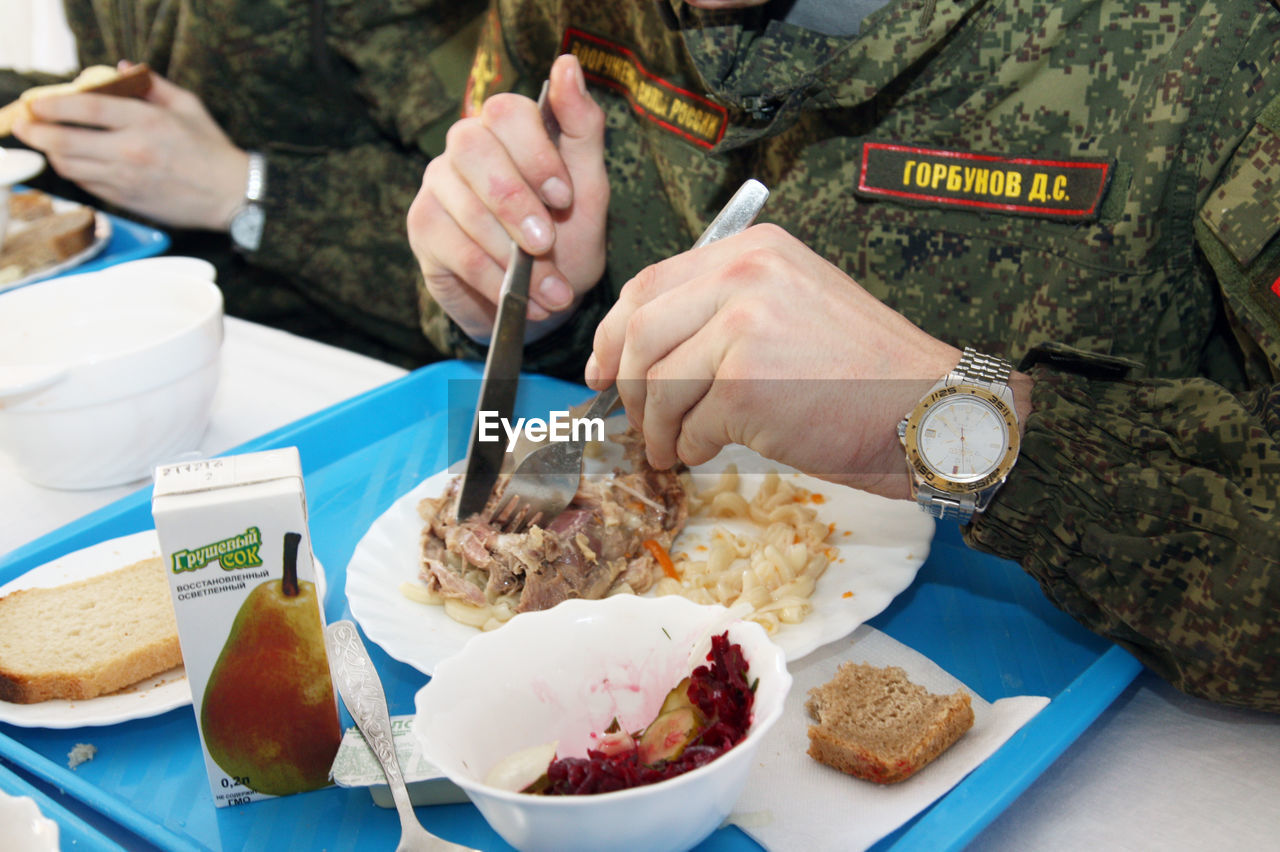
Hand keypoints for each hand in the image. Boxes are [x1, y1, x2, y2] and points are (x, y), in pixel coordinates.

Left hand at [11, 64, 247, 230]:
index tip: (35, 102)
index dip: (51, 104)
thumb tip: (121, 70)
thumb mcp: (189, 107)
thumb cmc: (212, 151)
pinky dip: (74, 171)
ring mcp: (126, 179)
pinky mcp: (126, 200)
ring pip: (69, 165)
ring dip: (51, 152)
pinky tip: (75, 161)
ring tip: (48, 142)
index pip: (85, 107)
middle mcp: (131, 151)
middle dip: (34, 131)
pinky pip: (86, 184)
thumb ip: (153, 86)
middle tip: (23, 124)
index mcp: (146, 122)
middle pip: (63, 140)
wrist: (231, 196)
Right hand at [406, 54, 607, 341]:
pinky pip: (457, 251)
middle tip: (548, 245)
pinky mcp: (423, 227)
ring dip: (514, 258)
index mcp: (507, 126)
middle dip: (516, 204)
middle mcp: (465, 145)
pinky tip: (525, 301)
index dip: (536, 155)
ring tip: (551, 292)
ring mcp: (438, 184)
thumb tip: (567, 64)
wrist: (541, 297)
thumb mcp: (589, 184)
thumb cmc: (566, 233)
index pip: (507, 112)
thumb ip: (581, 127)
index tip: (565, 199)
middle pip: (473, 151)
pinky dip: (496, 281)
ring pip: (467, 210)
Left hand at [584, 224, 969, 498]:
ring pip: (656, 384)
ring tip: (673, 449)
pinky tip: (711, 452)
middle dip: (626, 387)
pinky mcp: (745, 385)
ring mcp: (742, 328)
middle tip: (633, 421)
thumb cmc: (864, 373)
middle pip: (638, 333)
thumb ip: (723, 311)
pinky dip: (690, 448)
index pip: (650, 284)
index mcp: (752, 252)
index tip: (603, 369)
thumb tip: (642, 351)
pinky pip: (688, 426)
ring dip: (656, 428)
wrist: (927, 409)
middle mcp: (743, 277)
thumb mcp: (793, 305)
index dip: (614, 333)